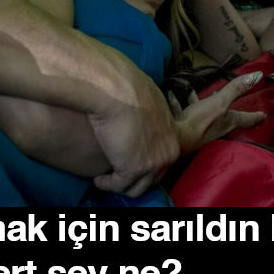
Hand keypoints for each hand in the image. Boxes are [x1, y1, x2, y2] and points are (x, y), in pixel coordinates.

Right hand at [86, 54, 180, 196]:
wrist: (116, 90)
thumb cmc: (128, 86)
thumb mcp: (150, 98)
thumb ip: (150, 113)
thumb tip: (142, 112)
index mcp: (174, 134)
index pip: (166, 158)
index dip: (150, 163)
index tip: (134, 161)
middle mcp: (169, 152)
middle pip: (154, 177)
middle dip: (137, 177)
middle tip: (120, 174)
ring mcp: (153, 163)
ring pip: (137, 187)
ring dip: (121, 184)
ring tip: (108, 180)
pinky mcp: (132, 169)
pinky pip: (119, 186)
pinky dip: (107, 184)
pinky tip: (98, 180)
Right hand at [170, 71, 266, 152]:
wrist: (177, 139)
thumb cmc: (202, 121)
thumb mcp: (222, 101)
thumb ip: (237, 89)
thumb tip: (257, 76)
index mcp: (228, 121)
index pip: (247, 119)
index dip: (256, 116)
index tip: (264, 116)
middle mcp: (216, 127)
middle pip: (226, 117)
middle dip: (228, 110)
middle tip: (231, 103)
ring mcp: (200, 128)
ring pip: (204, 113)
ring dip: (200, 102)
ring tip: (194, 91)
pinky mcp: (184, 126)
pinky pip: (182, 111)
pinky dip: (178, 102)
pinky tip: (172, 94)